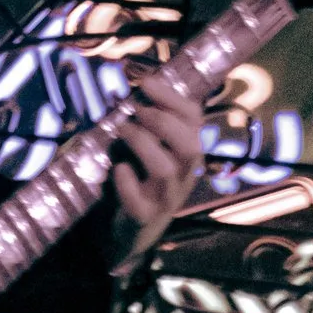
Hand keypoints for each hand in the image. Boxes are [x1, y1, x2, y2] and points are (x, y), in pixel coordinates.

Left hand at [108, 75, 205, 272]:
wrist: (132, 231)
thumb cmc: (141, 179)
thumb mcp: (151, 148)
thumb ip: (149, 121)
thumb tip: (134, 81)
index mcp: (187, 153)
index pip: (194, 121)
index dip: (172, 98)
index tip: (145, 83)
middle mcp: (183, 176)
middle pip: (190, 147)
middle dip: (163, 122)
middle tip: (137, 112)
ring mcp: (165, 198)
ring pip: (166, 171)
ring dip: (143, 144)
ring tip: (122, 132)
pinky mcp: (143, 217)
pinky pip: (139, 203)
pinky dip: (127, 182)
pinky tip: (118, 169)